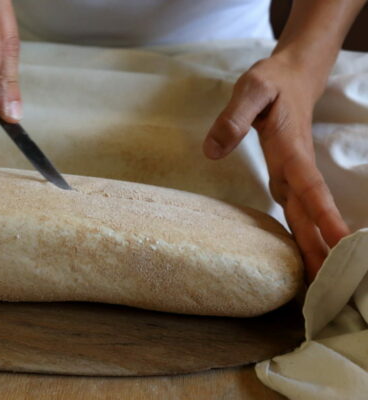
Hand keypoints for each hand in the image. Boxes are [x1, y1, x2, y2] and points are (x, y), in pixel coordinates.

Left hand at [203, 55, 348, 280]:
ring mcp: (293, 174)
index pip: (310, 188)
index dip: (324, 216)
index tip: (341, 243)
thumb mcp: (250, 90)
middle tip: (330, 283)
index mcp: (291, 150)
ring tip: (320, 281)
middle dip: (321, 247)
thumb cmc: (271, 82)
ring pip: (305, 215)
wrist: (293, 76)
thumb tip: (212, 151)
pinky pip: (297, 210)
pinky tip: (303, 255)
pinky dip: (303, 233)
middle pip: (310, 213)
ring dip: (314, 246)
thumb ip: (234, 118)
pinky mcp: (288, 177)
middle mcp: (296, 168)